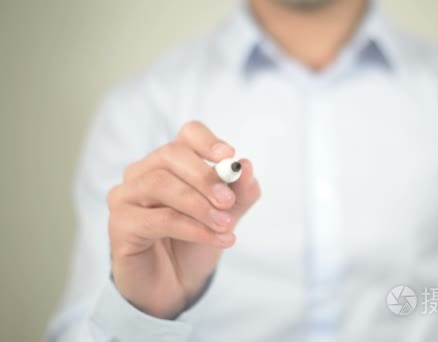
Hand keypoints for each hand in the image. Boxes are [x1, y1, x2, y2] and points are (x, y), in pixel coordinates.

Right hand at [107, 121, 259, 318]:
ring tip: (226, 225)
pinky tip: (217, 239)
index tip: (229, 156)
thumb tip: (247, 167)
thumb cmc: (196, 242)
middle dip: (205, 177)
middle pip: (170, 154)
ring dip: (199, 205)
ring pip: (160, 184)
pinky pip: (158, 219)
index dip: (207, 141)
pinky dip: (193, 228)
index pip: (187, 134)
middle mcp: (143, 172)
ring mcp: (126, 196)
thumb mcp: (227, 216)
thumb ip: (239, 193)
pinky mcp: (120, 224)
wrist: (175, 284)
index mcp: (171, 162)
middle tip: (228, 201)